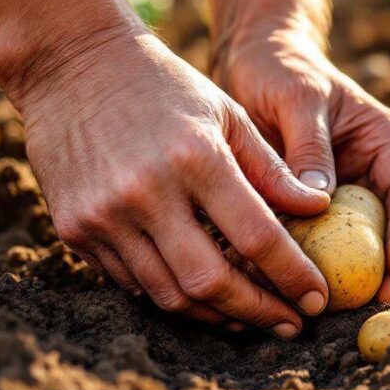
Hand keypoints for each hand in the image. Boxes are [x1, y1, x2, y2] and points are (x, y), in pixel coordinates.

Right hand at [12, 29, 333, 338]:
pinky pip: (132, 282)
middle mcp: (146, 192)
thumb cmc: (165, 85)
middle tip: (291, 324)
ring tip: (250, 314)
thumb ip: (272, 169)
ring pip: (169, 294)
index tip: (318, 298)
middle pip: (212, 282)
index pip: (257, 237)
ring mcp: (104, 215)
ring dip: (217, 314)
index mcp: (195, 158)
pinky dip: (171, 293)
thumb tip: (320, 209)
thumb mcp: (228, 114)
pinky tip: (200, 291)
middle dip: (260, 312)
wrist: (70, 64)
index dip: (293, 276)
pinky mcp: (73, 229)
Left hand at [213, 28, 389, 303]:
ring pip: (353, 240)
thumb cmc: (279, 67)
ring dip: (345, 271)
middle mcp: (370, 169)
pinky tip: (292, 284)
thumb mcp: (296, 97)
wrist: (249, 61)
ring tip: (332, 305)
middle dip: (382, 266)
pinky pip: (316, 238)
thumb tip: (321, 200)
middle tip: (367, 303)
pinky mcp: (310, 205)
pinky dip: (307, 260)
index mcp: (384, 140)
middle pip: (388, 226)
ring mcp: (342, 190)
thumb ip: (310, 144)